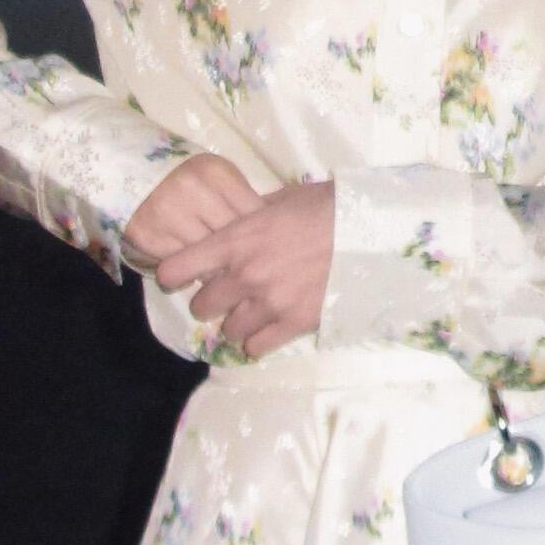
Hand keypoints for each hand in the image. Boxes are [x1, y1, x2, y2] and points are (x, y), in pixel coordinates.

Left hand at [122, 158, 332, 360]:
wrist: (370, 231)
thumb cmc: (326, 206)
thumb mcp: (282, 198)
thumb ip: (251, 213)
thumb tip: (236, 216)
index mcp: (236, 240)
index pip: (178, 268)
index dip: (174, 273)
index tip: (180, 275)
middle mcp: (246, 275)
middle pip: (202, 306)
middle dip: (210, 300)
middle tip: (225, 293)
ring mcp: (269, 303)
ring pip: (229, 330)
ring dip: (236, 321)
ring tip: (251, 311)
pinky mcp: (294, 323)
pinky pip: (257, 346)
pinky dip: (258, 340)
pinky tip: (267, 328)